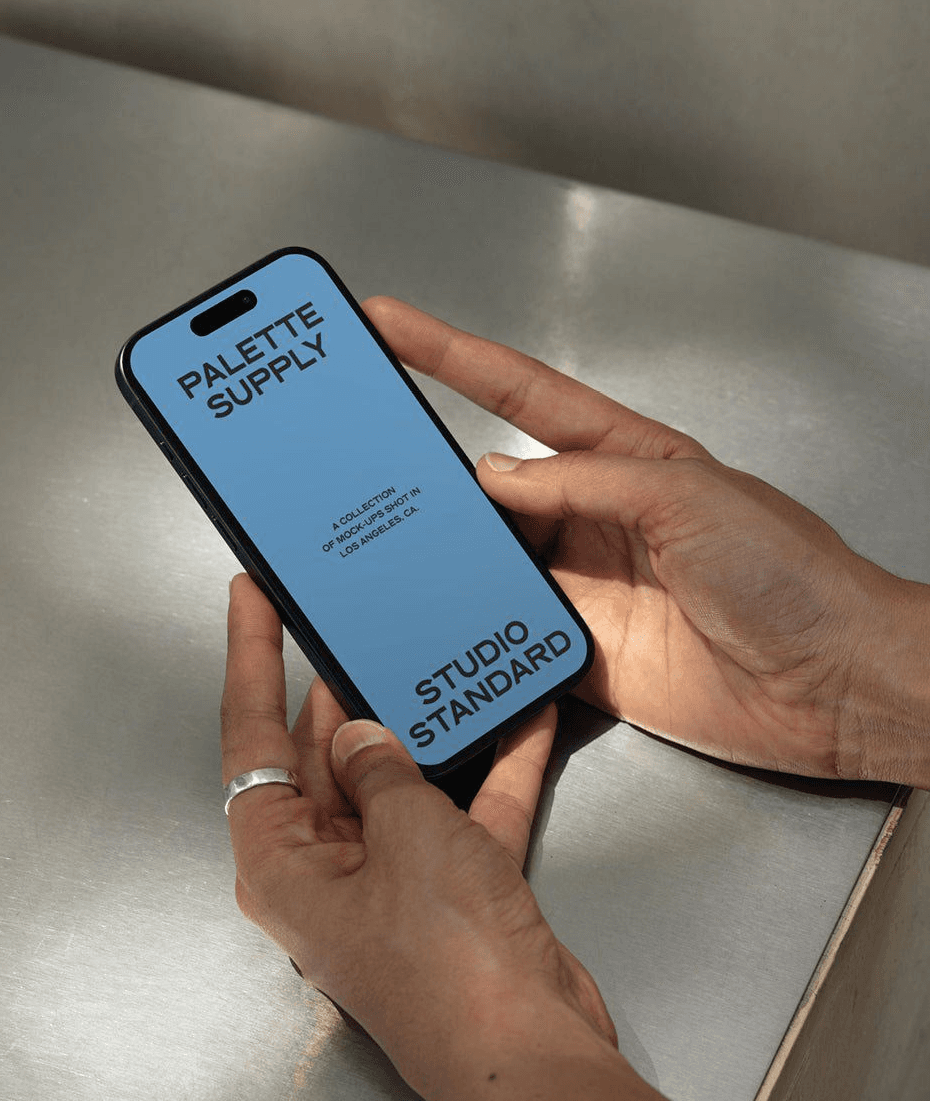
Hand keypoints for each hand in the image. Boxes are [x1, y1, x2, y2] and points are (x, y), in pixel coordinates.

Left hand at [221, 573, 619, 1100]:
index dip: (248, 657)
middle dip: (347, 688)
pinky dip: (489, 767)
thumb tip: (360, 732)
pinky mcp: (449, 886)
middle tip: (357, 618)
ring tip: (433, 654)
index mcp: (282, 861)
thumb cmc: (446, 960)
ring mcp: (389, 878)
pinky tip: (522, 720)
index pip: (251, 738)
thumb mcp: (406, 835)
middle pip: (324, 753)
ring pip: (395, 778)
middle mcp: (326, 868)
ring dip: (425, 725)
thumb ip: (379, 769)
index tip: (250, 595)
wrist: (529, 1048)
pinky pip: (460, 809)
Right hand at [364, 297, 929, 785]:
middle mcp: (594, 517)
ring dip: (445, 552)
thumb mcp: (688, 497)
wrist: (828, 684)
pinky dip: (470, 626)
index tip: (392, 324)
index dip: (451, 356)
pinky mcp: (579, 649)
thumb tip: (493, 476)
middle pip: (490, 482)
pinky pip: (507, 631)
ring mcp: (582, 585)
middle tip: (363, 449)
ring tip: (383, 537)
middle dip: (428, 464)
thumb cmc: (790, 574)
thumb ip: (586, 482)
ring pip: (489, 559)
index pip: (521, 394)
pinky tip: (437, 615)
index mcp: (625, 459)